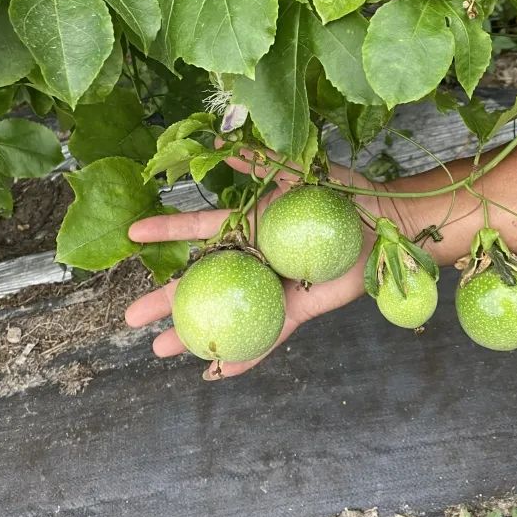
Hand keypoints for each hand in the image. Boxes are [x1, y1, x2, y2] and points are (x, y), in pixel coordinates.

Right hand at [124, 155, 403, 378]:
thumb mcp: (299, 171)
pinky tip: (218, 370)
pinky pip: (268, 334)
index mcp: (250, 224)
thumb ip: (261, 162)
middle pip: (202, 281)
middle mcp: (255, 258)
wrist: (386, 225)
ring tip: (159, 350)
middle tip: (130, 317)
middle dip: (165, 299)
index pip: (199, 229)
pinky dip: (246, 353)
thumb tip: (219, 147)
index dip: (166, 231)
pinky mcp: (298, 308)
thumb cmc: (343, 195)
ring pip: (225, 313)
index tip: (132, 234)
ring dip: (193, 333)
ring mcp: (273, 286)